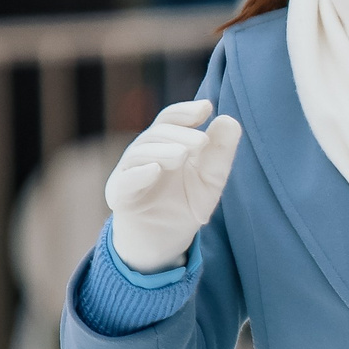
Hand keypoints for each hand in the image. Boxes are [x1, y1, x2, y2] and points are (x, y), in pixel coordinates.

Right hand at [104, 99, 241, 272]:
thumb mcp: (211, 179)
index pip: (170, 119)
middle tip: (202, 142)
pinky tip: (155, 170)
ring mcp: (129, 172)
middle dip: (180, 134)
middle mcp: (144, 152)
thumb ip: (221, 153)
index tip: (206, 108)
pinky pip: (125, 181)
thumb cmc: (186, 204)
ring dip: (162, 150)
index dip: (186, 111)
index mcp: (165, 143)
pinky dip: (138, 174)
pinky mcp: (120, 196)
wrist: (166, 241)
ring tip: (182, 155)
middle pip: (157, 133)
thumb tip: (229, 120)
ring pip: (140, 152)